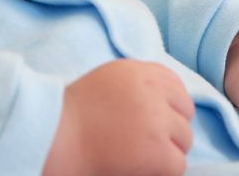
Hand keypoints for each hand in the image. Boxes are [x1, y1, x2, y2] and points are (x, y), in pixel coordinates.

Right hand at [44, 59, 193, 175]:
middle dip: (170, 129)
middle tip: (144, 142)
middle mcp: (151, 92)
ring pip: (184, 141)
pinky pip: (178, 165)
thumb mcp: (107, 82)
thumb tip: (171, 101)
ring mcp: (157, 121)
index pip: (176, 86)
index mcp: (138, 72)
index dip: (170, 106)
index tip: (156, 120)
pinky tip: (137, 167)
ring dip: (166, 151)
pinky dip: (161, 171)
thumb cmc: (73, 114)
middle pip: (184, 114)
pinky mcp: (158, 151)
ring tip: (136, 155)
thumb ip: (138, 85)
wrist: (54, 138)